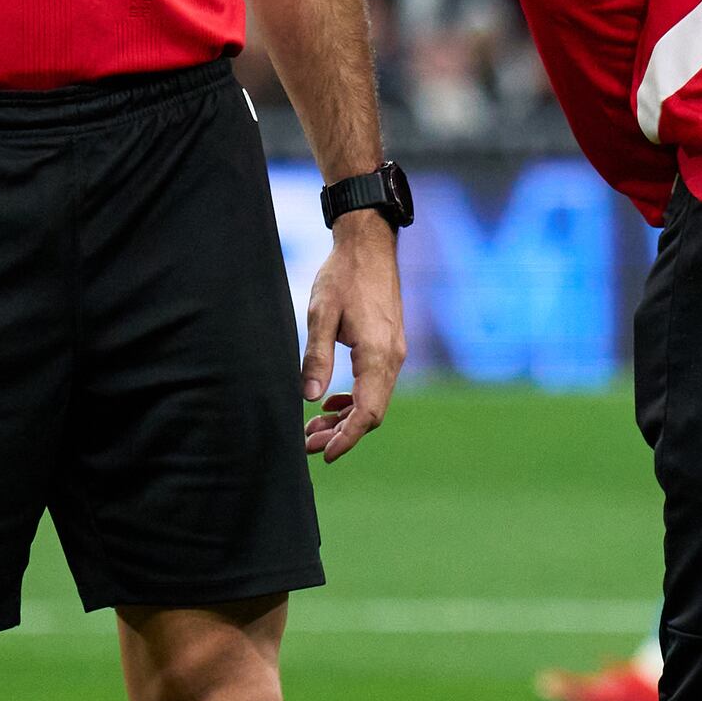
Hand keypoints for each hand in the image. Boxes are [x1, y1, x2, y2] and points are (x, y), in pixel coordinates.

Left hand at [299, 213, 406, 458]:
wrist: (370, 246)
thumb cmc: (343, 276)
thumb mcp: (321, 315)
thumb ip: (317, 358)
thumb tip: (311, 398)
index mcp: (378, 355)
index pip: (368, 412)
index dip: (347, 438)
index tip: (324, 454)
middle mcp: (393, 358)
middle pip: (373, 412)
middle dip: (342, 433)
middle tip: (307, 443)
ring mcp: (394, 352)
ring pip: (374, 400)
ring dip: (346, 418)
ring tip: (313, 426)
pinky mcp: (389, 346)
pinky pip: (376, 385)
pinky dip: (355, 400)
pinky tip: (332, 401)